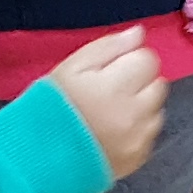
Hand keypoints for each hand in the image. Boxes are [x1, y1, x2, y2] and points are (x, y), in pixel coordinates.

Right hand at [40, 25, 171, 181]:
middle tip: (112, 88)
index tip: (114, 67)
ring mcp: (138, 140)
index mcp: (115, 86)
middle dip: (140, 81)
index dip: (131, 58)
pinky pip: (150, 135)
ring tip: (111, 111)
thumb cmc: (48, 107)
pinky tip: (113, 130)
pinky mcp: (137, 159)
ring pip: (157, 110)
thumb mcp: (71, 67)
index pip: (148, 59)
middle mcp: (133, 114)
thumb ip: (108, 47)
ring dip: (142, 106)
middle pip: (158, 84)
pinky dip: (138, 130)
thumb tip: (138, 33)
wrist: (35, 159)